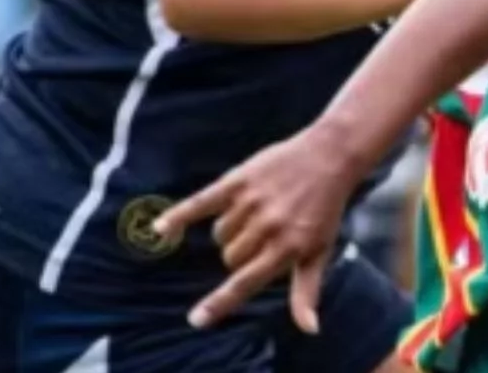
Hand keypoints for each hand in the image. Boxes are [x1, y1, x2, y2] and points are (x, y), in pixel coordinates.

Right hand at [153, 124, 362, 333]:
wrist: (328, 158)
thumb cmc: (324, 211)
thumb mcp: (319, 252)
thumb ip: (306, 291)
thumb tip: (310, 330)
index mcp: (286, 249)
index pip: (245, 283)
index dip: (220, 303)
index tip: (197, 320)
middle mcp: (267, 227)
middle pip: (229, 258)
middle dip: (240, 254)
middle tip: (264, 236)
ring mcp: (251, 203)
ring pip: (220, 234)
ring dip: (231, 231)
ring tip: (256, 214)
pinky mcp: (238, 181)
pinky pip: (201, 203)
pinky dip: (179, 215)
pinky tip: (160, 228)